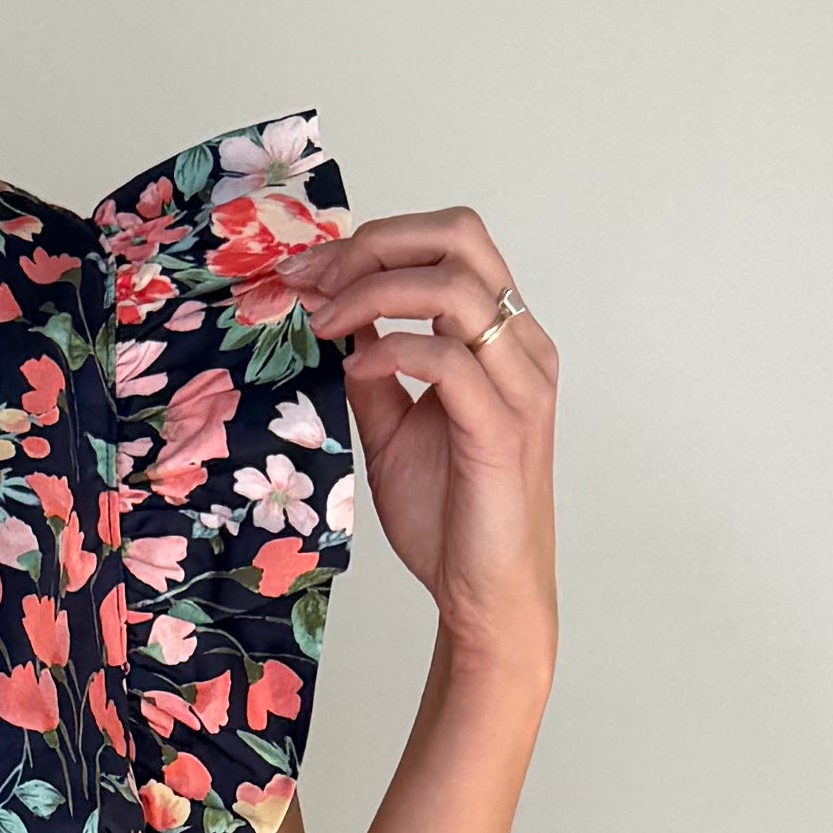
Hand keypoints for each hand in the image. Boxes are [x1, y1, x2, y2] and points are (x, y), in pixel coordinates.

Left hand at [289, 204, 556, 697]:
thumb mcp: (392, 426)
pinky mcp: (502, 430)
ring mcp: (519, 385)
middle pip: (459, 236)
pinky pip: (447, 359)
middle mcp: (522, 347)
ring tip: (323, 325)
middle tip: (313, 284)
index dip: (376, 241)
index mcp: (504, 337)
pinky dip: (389, 352)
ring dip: (372, 293)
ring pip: (454, 286)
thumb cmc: (449, 517)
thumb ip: (374, 366)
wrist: (483, 596)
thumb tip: (333, 314)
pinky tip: (354, 375)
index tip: (310, 274)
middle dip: (374, 246)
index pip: (451, 240)